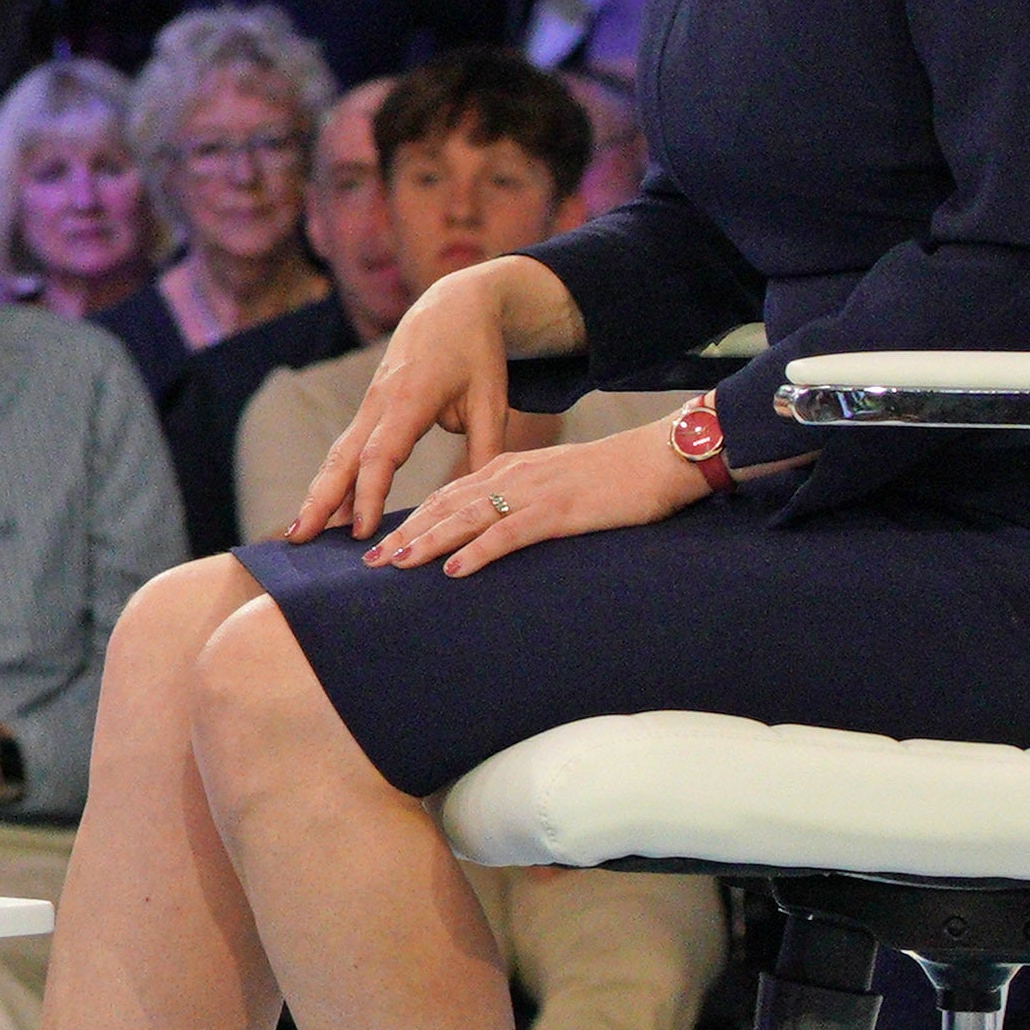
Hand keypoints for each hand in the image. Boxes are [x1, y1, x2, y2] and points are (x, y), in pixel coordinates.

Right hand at [290, 256, 569, 542]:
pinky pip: (347, 447)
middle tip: (299, 538)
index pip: (380, 454)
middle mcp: (380, 402)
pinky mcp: (370, 408)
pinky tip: (327, 507)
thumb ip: (487, 447)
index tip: (363, 531)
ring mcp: (370, 404)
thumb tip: (487, 500)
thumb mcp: (492, 398)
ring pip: (337, 454)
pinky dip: (333, 478)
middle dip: (319, 499)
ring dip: (318, 493)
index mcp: (410, 399)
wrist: (453, 304)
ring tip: (300, 532)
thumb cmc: (477, 350)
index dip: (369, 493)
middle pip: (342, 457)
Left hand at [361, 413, 706, 575]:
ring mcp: (534, 492)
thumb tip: (494, 530)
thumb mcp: (556, 485)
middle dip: (405, 533)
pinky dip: (479, 552)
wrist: (660, 459)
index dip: (413, 520)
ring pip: (467, 518)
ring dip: (428, 542)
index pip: (448, 496)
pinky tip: (455, 571)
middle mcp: (512, 476)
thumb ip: (522, 502)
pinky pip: (510, 534)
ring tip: (395, 565)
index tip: (382, 543)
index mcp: (509, 470)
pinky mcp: (559, 510)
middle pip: (445, 507)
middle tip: (369, 561)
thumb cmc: (613, 479)